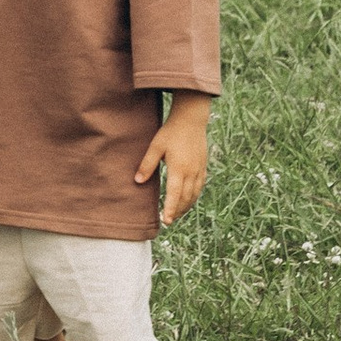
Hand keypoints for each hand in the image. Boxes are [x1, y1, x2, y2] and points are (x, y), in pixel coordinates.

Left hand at [134, 94, 210, 226]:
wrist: (191, 120)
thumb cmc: (171, 132)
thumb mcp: (156, 146)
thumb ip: (147, 164)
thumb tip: (138, 181)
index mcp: (178, 168)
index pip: (175, 194)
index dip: (171, 209)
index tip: (167, 221)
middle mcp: (191, 171)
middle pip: (186, 198)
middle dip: (179, 211)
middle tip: (170, 220)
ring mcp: (199, 169)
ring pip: (195, 194)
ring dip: (187, 206)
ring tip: (178, 213)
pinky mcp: (203, 166)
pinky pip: (200, 186)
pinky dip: (194, 196)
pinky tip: (189, 199)